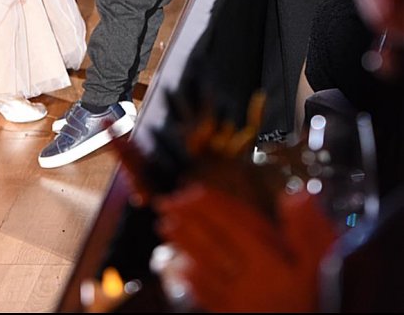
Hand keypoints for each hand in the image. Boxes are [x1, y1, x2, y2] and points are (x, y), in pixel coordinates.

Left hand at [156, 183, 336, 313]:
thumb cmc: (323, 302)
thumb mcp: (328, 265)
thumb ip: (311, 230)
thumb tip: (294, 195)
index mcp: (269, 261)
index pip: (233, 224)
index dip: (210, 205)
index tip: (190, 190)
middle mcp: (249, 280)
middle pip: (211, 243)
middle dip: (187, 220)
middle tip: (165, 203)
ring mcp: (239, 302)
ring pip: (203, 267)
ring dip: (182, 245)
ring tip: (164, 226)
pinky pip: (206, 297)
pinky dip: (190, 280)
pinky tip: (179, 269)